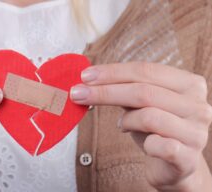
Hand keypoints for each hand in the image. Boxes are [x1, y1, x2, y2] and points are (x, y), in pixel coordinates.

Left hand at [70, 63, 211, 190]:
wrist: (176, 165)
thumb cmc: (156, 128)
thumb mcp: (141, 104)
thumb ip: (123, 89)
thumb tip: (87, 80)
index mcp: (188, 84)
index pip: (146, 70)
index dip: (113, 72)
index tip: (85, 76)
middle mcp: (198, 105)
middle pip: (144, 91)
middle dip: (105, 92)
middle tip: (77, 94)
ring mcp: (196, 132)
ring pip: (149, 116)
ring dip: (126, 120)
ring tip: (123, 125)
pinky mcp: (188, 158)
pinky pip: (159, 145)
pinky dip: (144, 143)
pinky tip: (146, 144)